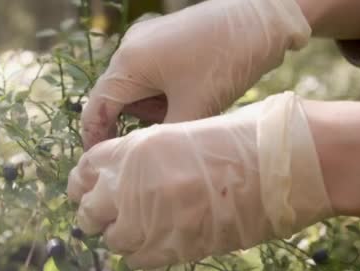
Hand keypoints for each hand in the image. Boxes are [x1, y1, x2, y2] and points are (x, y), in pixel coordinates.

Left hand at [69, 92, 332, 269]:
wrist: (287, 161)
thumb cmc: (242, 138)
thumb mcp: (183, 132)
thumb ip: (145, 156)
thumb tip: (117, 179)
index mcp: (137, 147)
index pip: (85, 169)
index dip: (82, 182)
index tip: (85, 191)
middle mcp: (136, 182)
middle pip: (88, 210)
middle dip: (92, 214)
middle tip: (102, 217)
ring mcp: (154, 217)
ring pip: (111, 239)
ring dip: (119, 236)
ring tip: (135, 229)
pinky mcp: (176, 246)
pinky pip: (136, 260)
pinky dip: (140, 254)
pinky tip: (155, 242)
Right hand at [81, 0, 310, 148]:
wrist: (264, 17)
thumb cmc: (225, 60)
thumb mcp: (194, 108)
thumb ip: (163, 139)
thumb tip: (146, 164)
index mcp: (128, 63)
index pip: (98, 109)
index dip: (96, 139)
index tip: (103, 164)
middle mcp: (130, 48)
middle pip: (117, 99)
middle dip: (136, 122)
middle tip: (162, 138)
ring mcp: (146, 40)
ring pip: (136, 89)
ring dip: (154, 108)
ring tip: (188, 109)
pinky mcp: (164, 39)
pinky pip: (152, 75)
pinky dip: (164, 93)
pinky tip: (191, 96)